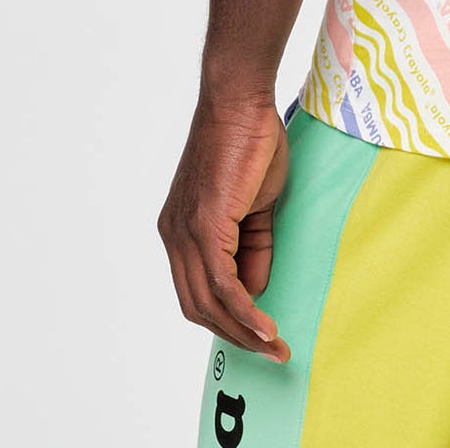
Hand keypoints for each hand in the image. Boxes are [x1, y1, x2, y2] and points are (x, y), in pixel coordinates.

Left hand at [158, 90, 291, 362]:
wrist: (241, 101)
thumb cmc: (250, 140)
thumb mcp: (256, 204)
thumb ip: (253, 246)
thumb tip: (255, 288)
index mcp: (182, 230)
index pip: (197, 289)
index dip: (226, 316)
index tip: (257, 332)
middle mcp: (174, 236)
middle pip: (198, 306)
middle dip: (234, 334)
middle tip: (270, 349)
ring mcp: (185, 232)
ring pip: (208, 302)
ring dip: (242, 331)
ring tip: (274, 346)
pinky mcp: (203, 226)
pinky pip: (222, 284)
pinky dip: (244, 311)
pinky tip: (265, 326)